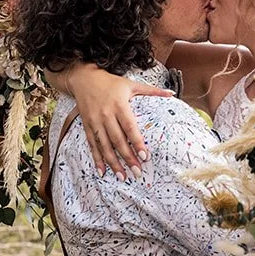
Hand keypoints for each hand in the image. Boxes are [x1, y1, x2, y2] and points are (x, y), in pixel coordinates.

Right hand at [66, 64, 172, 178]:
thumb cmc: (110, 82)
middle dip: (128, 157)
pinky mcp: (87, 126)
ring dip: (113, 163)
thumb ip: (151, 90)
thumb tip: (171, 93)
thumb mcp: (131, 84)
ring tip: (122, 177)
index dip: (137, 142)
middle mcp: (106, 115)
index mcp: (119, 105)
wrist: (83, 79)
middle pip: (118, 140)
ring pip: (105, 146)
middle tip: (137, 172)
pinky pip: (92, 145)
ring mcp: (95, 122)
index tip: (145, 156)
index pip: (129, 126)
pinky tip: (102, 171)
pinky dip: (97, 159)